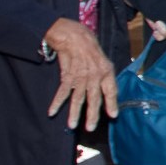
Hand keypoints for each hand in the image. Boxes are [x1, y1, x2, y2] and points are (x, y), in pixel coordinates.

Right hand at [42, 17, 116, 131]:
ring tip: (72, 125)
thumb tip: (109, 94)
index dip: (112, 103)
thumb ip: (106, 77)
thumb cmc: (90, 48)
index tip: (113, 115)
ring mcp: (80, 76)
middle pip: (94, 98)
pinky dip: (56, 102)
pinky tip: (52, 112)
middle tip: (90, 128)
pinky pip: (62, 91)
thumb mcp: (104, 61)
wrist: (74, 37)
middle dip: (92, 114)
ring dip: (74, 112)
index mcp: (107, 72)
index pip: (111, 91)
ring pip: (78, 98)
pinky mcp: (67, 75)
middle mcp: (95, 75)